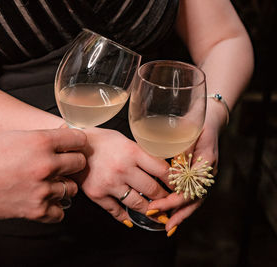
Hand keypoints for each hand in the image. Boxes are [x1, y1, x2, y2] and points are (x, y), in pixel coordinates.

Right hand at [0, 128, 86, 223]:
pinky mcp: (37, 210)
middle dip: (72, 163)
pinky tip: (43, 200)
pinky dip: (53, 207)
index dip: (76, 141)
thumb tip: (62, 141)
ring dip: (62, 186)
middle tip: (62, 165)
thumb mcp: (15, 137)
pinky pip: (60, 211)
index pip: (78, 138)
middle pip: (79, 163)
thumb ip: (41, 139)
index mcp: (40, 141)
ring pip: (71, 188)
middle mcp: (46, 164)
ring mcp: (43, 189)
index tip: (74, 145)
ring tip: (47, 184)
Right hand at [71, 127, 170, 225]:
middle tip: (170, 203)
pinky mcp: (97, 194)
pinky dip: (126, 218)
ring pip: (138, 205)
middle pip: (153, 190)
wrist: (71, 147)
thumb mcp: (124, 140)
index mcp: (132, 152)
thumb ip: (141, 154)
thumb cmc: (100, 141)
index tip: (178, 187)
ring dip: (150, 211)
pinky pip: (116, 211)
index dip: (173, 181)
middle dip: (165, 198)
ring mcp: (109, 183)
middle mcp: (123, 169)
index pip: (162, 170)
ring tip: (157, 215)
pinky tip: (131, 220)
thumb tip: (161, 169)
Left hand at [147, 107, 221, 233]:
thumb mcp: (187, 131)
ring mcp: (204, 176)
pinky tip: (172, 213)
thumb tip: (170, 166)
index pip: (189, 189)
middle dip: (177, 213)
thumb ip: (180, 148)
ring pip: (194, 200)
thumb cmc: (196, 122)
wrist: (208, 118)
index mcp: (205, 163)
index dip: (172, 201)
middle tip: (162, 224)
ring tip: (167, 226)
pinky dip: (182, 206)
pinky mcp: (198, 176)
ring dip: (181, 214)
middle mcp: (207, 173)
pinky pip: (192, 194)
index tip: (156, 206)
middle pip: (194, 200)